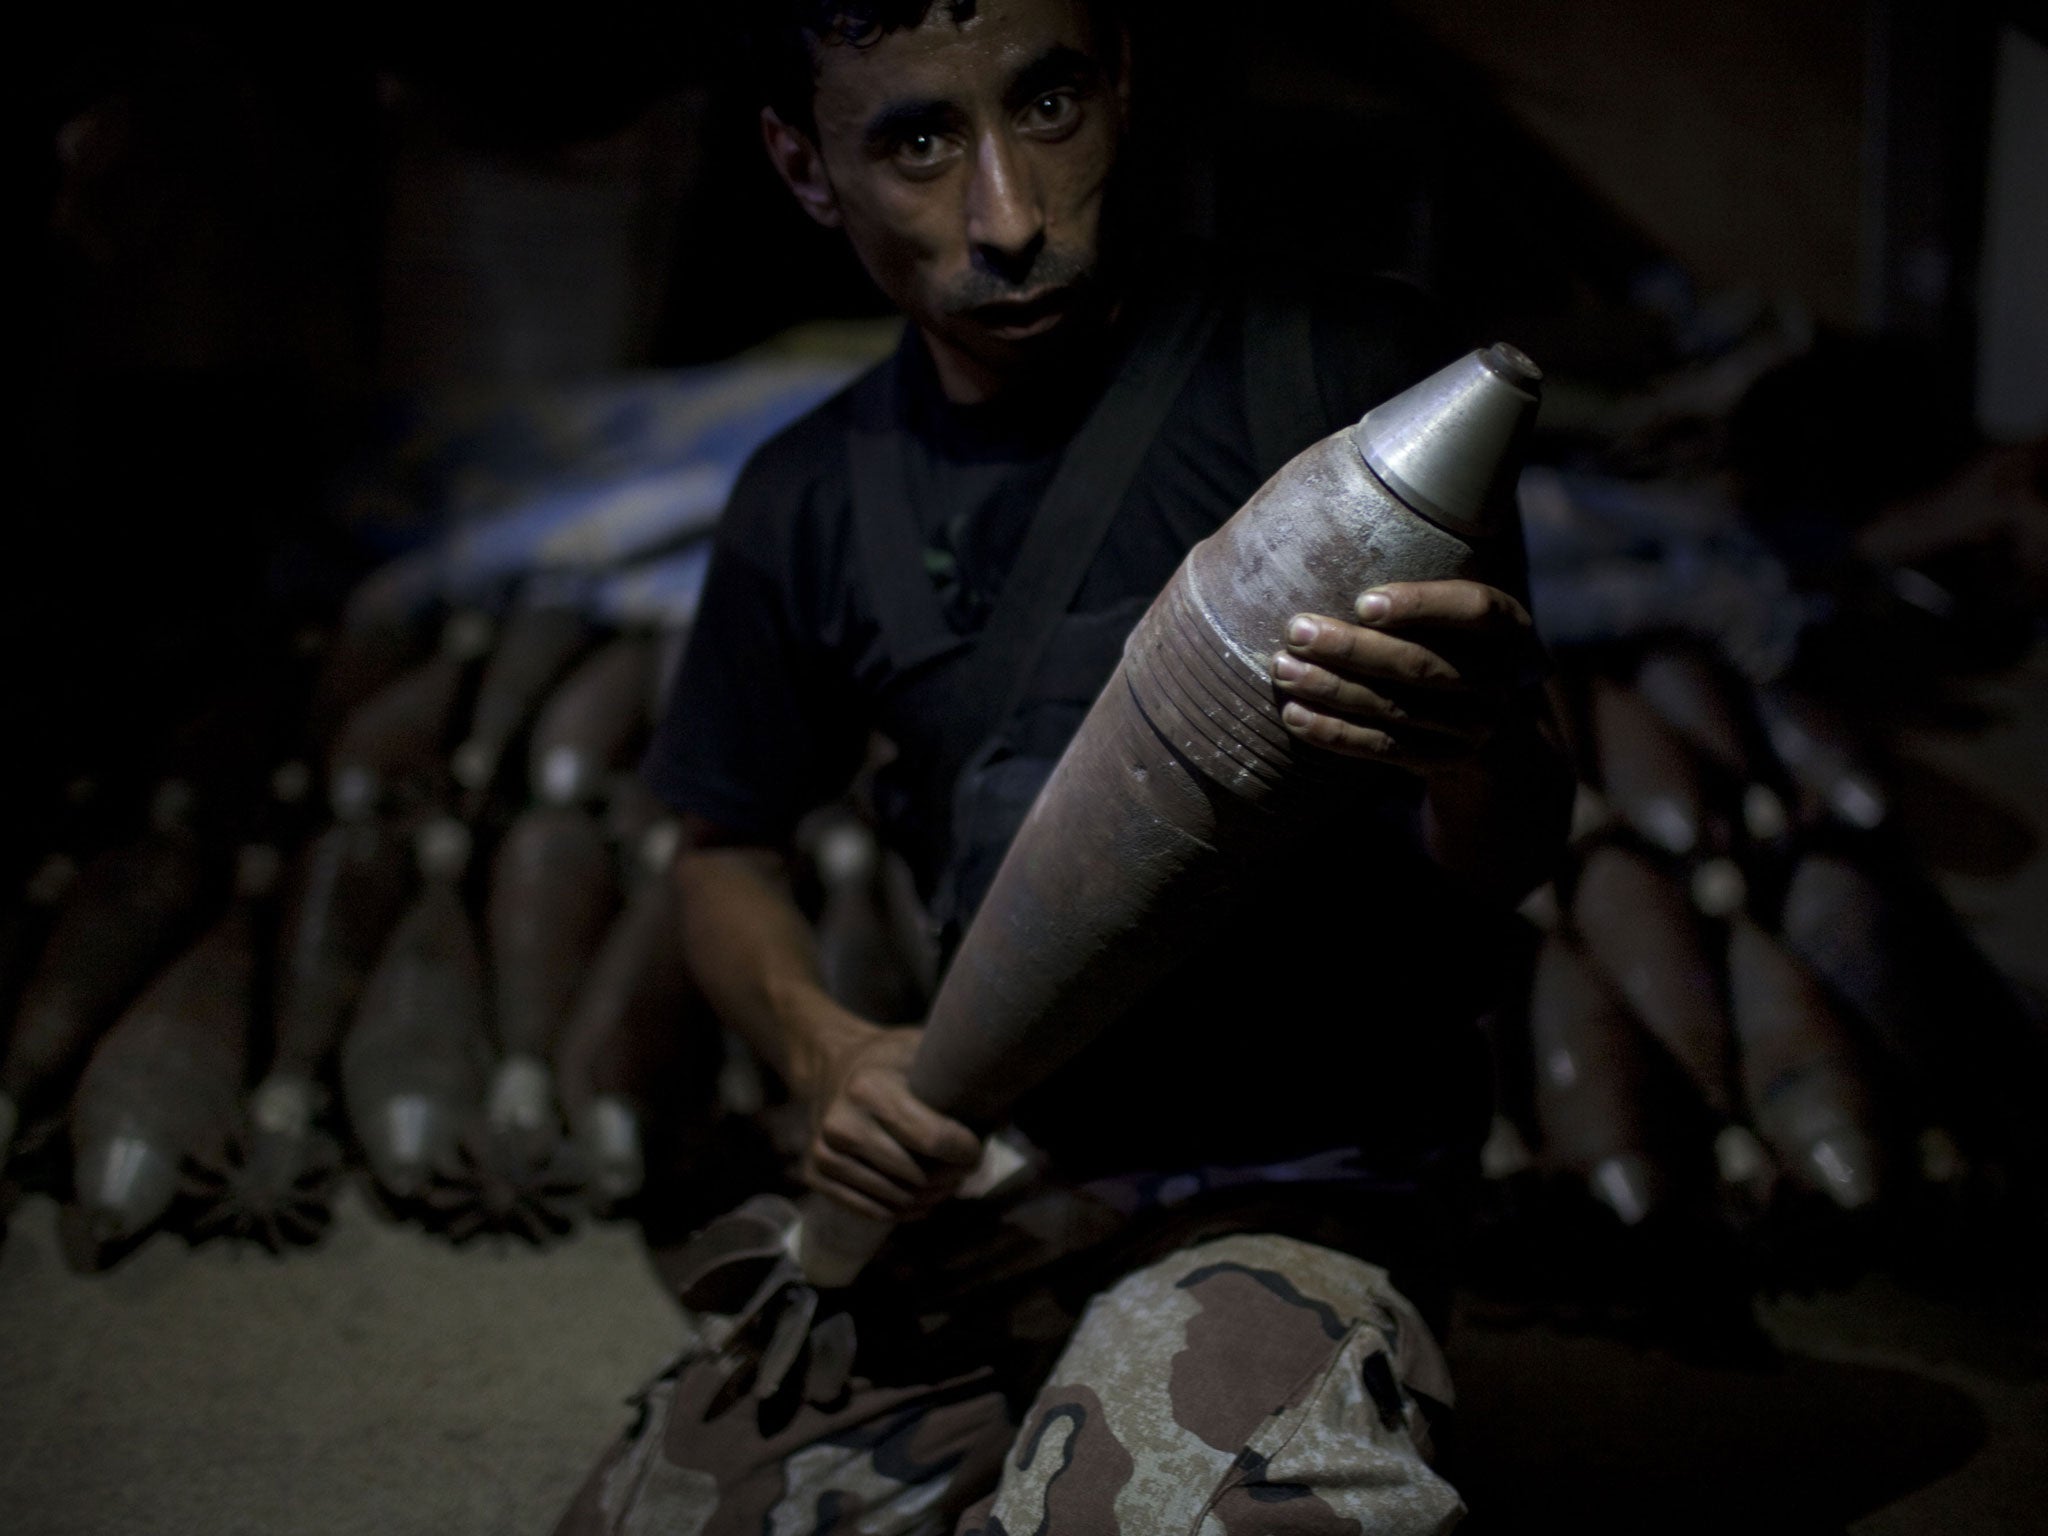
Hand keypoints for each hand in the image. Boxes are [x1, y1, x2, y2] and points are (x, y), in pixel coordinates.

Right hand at [801, 1023, 982, 1221]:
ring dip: (931, 1198)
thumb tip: (1007, 1102)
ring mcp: (823, 1152)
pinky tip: (921, 1197)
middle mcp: (841, 1123)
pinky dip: (904, 1210)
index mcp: (869, 1088)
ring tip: (945, 1180)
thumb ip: (959, 1071)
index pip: (934, 1140)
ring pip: (897, 1200)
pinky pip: (872, 1211)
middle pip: (918, 1177)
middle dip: (951, 1177)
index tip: (977, 1147)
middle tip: (963, 1167)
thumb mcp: (922, 1048)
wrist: (830, 1064)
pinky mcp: (814, 1174)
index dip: (967, 1152)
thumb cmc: (889, 1059)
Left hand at [1269, 579, 1545, 773]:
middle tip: (1296, 631)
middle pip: (1422, 665)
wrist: (1481, 722)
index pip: (1474, 610)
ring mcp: (1475, 726)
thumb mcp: (1447, 606)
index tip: (1363, 602)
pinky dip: (1335, 733)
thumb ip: (1417, 567)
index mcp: (1509, 627)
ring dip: (1332, 689)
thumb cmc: (1441, 635)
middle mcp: (1501, 678)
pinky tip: (1293, 714)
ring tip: (1282, 669)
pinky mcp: (1443, 760)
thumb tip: (1325, 514)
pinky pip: (1384, 749)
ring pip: (1396, 708)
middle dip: (1353, 649)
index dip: (1420, 606)